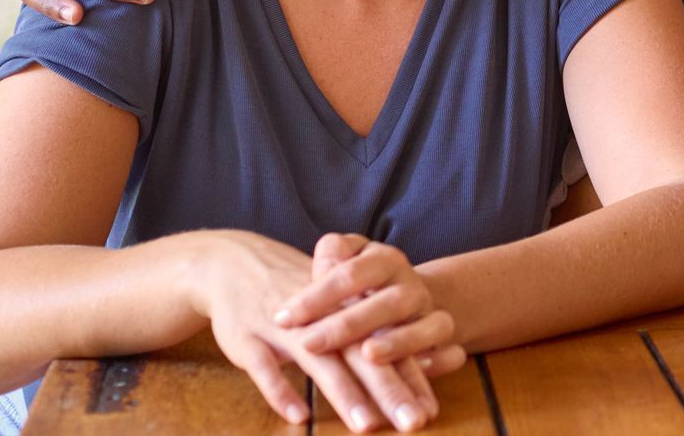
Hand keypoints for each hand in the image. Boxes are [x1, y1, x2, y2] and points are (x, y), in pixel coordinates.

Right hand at [191, 231, 438, 431]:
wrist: (237, 263)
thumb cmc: (303, 296)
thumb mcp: (339, 308)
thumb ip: (382, 338)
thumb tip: (446, 360)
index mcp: (353, 308)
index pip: (389, 345)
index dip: (411, 377)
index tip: (430, 412)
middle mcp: (325, 317)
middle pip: (364, 355)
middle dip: (390, 390)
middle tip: (413, 423)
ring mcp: (286, 328)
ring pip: (320, 360)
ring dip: (345, 393)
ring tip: (367, 425)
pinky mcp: (249, 337)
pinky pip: (264, 366)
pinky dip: (281, 390)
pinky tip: (301, 416)